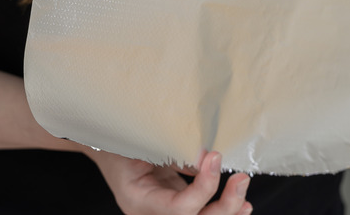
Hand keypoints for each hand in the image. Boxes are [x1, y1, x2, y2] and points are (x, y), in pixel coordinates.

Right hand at [87, 149, 252, 214]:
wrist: (106, 146)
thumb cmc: (119, 141)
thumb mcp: (143, 144)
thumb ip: (173, 154)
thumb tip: (207, 159)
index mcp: (137, 200)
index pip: (178, 208)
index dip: (203, 187)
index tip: (215, 157)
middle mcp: (150, 214)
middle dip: (224, 206)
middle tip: (241, 179)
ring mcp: (163, 212)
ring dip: (228, 209)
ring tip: (243, 189)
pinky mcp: (175, 205)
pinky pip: (201, 213)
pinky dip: (222, 209)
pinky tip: (242, 204)